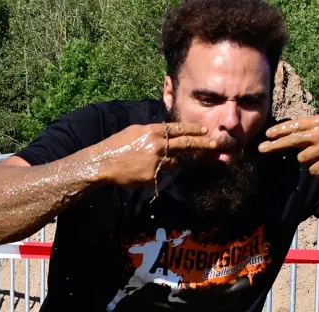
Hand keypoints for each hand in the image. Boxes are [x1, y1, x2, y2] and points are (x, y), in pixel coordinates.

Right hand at [94, 122, 234, 187]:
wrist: (103, 162)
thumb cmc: (118, 144)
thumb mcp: (135, 131)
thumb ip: (153, 131)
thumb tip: (166, 133)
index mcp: (154, 131)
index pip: (179, 129)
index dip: (194, 129)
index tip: (205, 130)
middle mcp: (158, 145)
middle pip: (186, 144)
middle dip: (202, 143)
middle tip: (214, 143)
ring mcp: (156, 161)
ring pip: (174, 162)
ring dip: (170, 162)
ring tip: (152, 162)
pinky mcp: (152, 175)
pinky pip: (161, 174)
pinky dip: (156, 172)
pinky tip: (141, 171)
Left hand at [258, 115, 318, 177]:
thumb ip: (313, 127)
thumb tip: (289, 132)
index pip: (295, 125)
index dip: (280, 131)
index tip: (267, 135)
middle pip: (291, 141)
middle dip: (274, 145)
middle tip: (261, 148)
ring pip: (301, 158)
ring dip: (308, 159)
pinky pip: (311, 169)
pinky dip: (317, 169)